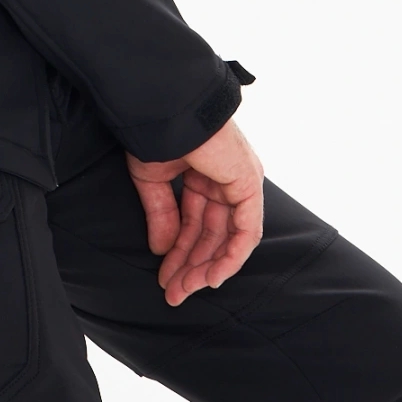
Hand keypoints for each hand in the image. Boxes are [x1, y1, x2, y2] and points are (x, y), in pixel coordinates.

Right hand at [125, 118, 264, 306]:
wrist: (164, 109)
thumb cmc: (157, 132)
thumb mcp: (153, 179)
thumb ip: (162, 214)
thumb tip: (161, 250)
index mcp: (207, 174)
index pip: (198, 223)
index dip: (180, 252)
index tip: (164, 277)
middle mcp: (227, 180)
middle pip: (213, 235)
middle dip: (190, 266)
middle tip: (172, 291)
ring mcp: (240, 182)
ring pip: (229, 239)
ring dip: (206, 267)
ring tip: (182, 288)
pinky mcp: (248, 185)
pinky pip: (246, 232)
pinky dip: (230, 257)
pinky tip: (210, 277)